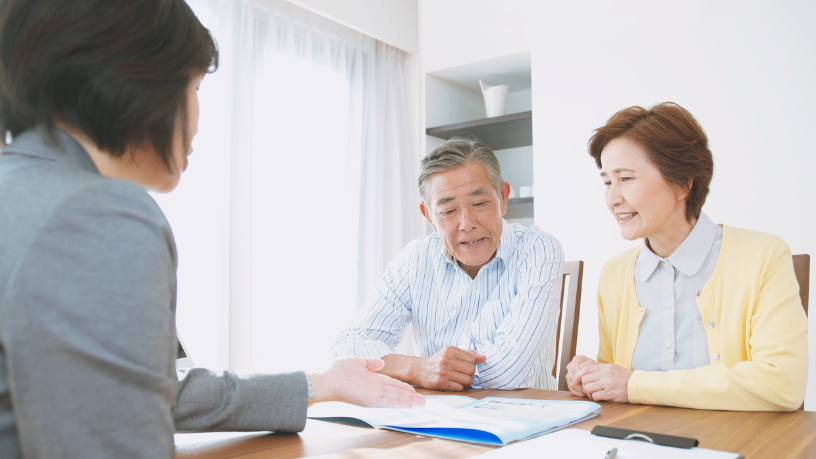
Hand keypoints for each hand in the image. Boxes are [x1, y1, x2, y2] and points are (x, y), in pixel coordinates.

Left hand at [310, 357, 424, 407]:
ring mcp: (372, 395)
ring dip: (407, 401)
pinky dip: (399, 404)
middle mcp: (373, 388)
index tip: (413, 390)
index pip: (390, 384)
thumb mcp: (357, 362)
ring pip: (394, 398)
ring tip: (420, 404)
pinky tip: (408, 405)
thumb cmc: (338, 369)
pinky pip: (388, 402)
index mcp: (371, 379)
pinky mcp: (370, 400)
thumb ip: (369, 363)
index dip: (402, 387)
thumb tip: (381, 363)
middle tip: (422, 401)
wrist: (327, 377)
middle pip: (395, 393)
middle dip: (409, 396)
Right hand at [413, 347, 486, 390]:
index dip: (472, 364)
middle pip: (471, 369)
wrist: (419, 369)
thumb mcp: (451, 353)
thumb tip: (483, 358)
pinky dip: (459, 387)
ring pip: (467, 380)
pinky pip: (459, 387)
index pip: (472, 359)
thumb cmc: (438, 361)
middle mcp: (446, 359)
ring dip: (466, 382)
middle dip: (470, 374)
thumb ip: (468, 354)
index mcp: (450, 350)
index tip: (466, 366)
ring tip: (460, 380)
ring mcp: (442, 371)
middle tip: (464, 374)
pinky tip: (453, 383)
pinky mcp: (440, 382)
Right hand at [565, 355, 596, 396]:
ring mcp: (568, 374)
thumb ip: (589, 364)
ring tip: (587, 392)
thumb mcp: (594, 364)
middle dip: (581, 384)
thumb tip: (580, 366)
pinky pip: (571, 389)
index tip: (590, 382)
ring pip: (571, 384)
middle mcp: (570, 366)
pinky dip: (577, 392)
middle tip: (589, 388)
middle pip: (572, 377)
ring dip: (579, 389)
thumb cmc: (595, 367)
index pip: (575, 369)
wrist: (594, 369)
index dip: (581, 377)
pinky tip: (584, 393)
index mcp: (576, 359)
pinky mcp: (569, 382)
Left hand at [573, 363, 632, 402]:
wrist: (639, 385)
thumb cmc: (626, 378)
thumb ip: (600, 369)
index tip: (574, 381)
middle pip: (585, 379)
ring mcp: (608, 384)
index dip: (578, 375)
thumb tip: (584, 368)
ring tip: (593, 394)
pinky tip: (599, 397)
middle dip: (584, 386)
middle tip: (588, 389)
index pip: (586, 369)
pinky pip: (596, 396)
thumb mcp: (613, 368)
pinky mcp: (611, 393)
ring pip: (589, 388)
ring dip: (589, 393)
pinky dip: (595, 398)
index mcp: (605, 367)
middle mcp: (606, 374)